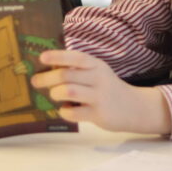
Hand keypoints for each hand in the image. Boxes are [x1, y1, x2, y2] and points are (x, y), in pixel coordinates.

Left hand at [32, 50, 171, 135]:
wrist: (135, 107)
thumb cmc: (109, 89)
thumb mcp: (98, 73)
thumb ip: (79, 70)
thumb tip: (48, 71)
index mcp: (96, 65)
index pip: (76, 57)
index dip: (58, 56)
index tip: (42, 57)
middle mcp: (98, 78)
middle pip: (66, 75)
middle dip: (47, 78)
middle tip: (36, 81)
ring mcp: (99, 97)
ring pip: (68, 91)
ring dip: (56, 93)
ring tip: (55, 95)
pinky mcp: (99, 114)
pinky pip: (73, 112)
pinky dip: (65, 111)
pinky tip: (67, 110)